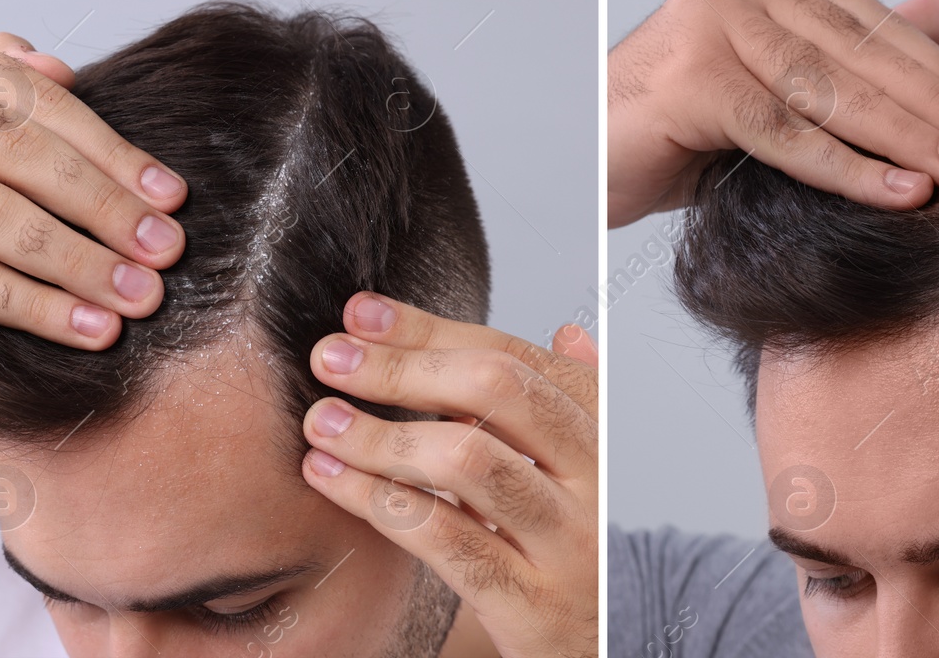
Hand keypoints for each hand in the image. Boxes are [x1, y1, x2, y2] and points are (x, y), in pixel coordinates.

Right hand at [0, 14, 187, 348]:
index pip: (38, 100)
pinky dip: (35, 307)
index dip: (113, 152)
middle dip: (107, 210)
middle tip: (166, 251)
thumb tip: (68, 69)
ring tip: (139, 296)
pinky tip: (88, 328)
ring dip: (82, 265)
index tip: (172, 197)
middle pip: (22, 156)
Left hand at [300, 292, 598, 657]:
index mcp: (604, 432)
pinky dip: (377, 499)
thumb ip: (577, 404)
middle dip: (402, 367)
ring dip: (380, 432)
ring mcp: (567, 542)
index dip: (431, 329)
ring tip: (323, 421)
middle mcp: (595, 479)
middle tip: (331, 358)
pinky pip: (444, 537)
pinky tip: (330, 477)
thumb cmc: (585, 554)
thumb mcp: (592, 476)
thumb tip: (567, 330)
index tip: (362, 313)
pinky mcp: (531, 603)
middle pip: (495, 392)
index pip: (515, 356)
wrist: (616, 646)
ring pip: (467, 460)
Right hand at [607, 0, 938, 227]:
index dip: (937, 69)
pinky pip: (786, 132)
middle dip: (933, 105)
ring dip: (905, 137)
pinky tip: (900, 191)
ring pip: (828, 91)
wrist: (591, 162)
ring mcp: (709, 26)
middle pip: (856, 53)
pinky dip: (849, 167)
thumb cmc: (680, 128)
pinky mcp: (692, 81)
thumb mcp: (777, 86)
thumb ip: (850, 50)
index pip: (868, 22)